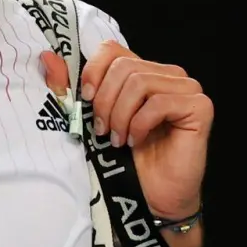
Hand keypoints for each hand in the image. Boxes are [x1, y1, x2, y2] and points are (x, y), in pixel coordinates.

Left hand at [44, 43, 212, 220]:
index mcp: (143, 71)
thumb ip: (69, 88)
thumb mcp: (88, 117)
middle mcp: (168, 75)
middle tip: (103, 131)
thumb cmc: (124, 159)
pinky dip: (139, 124)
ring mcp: (188, 89)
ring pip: (139, 82)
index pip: (112, 49)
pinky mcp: (199, 107)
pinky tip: (136, 141)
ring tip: (118, 139)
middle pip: (123, 66)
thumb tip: (46, 56)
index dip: (93, 72)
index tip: (85, 99)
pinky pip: (159, 103)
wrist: (150, 197)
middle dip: (105, 101)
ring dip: (121, 115)